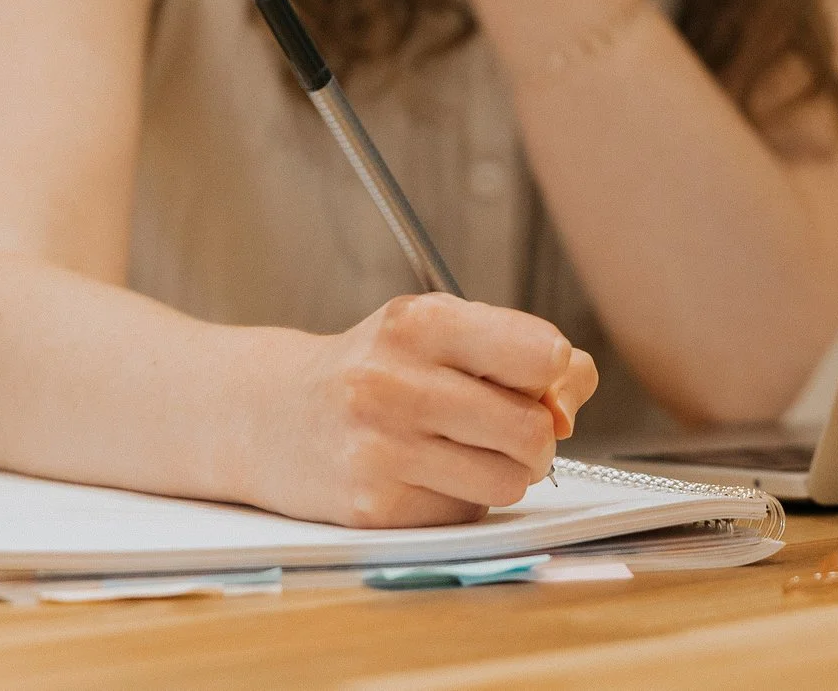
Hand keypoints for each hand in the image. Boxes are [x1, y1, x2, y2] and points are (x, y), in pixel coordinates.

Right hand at [266, 292, 599, 528]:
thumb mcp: (443, 331)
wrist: (270, 415)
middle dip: (535, 435)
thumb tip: (566, 413)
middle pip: (532, 429)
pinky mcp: (373, 509)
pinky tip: (423, 474)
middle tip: (505, 427)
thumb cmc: (378, 367)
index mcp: (419, 322)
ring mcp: (379, 450)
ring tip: (463, 449)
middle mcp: (393, 383)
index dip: (550, 373)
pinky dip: (462, 499)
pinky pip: (467, 515)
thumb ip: (528, 355)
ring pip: (509, 482)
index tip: (527, 377)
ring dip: (503, 472)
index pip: (541, 355)